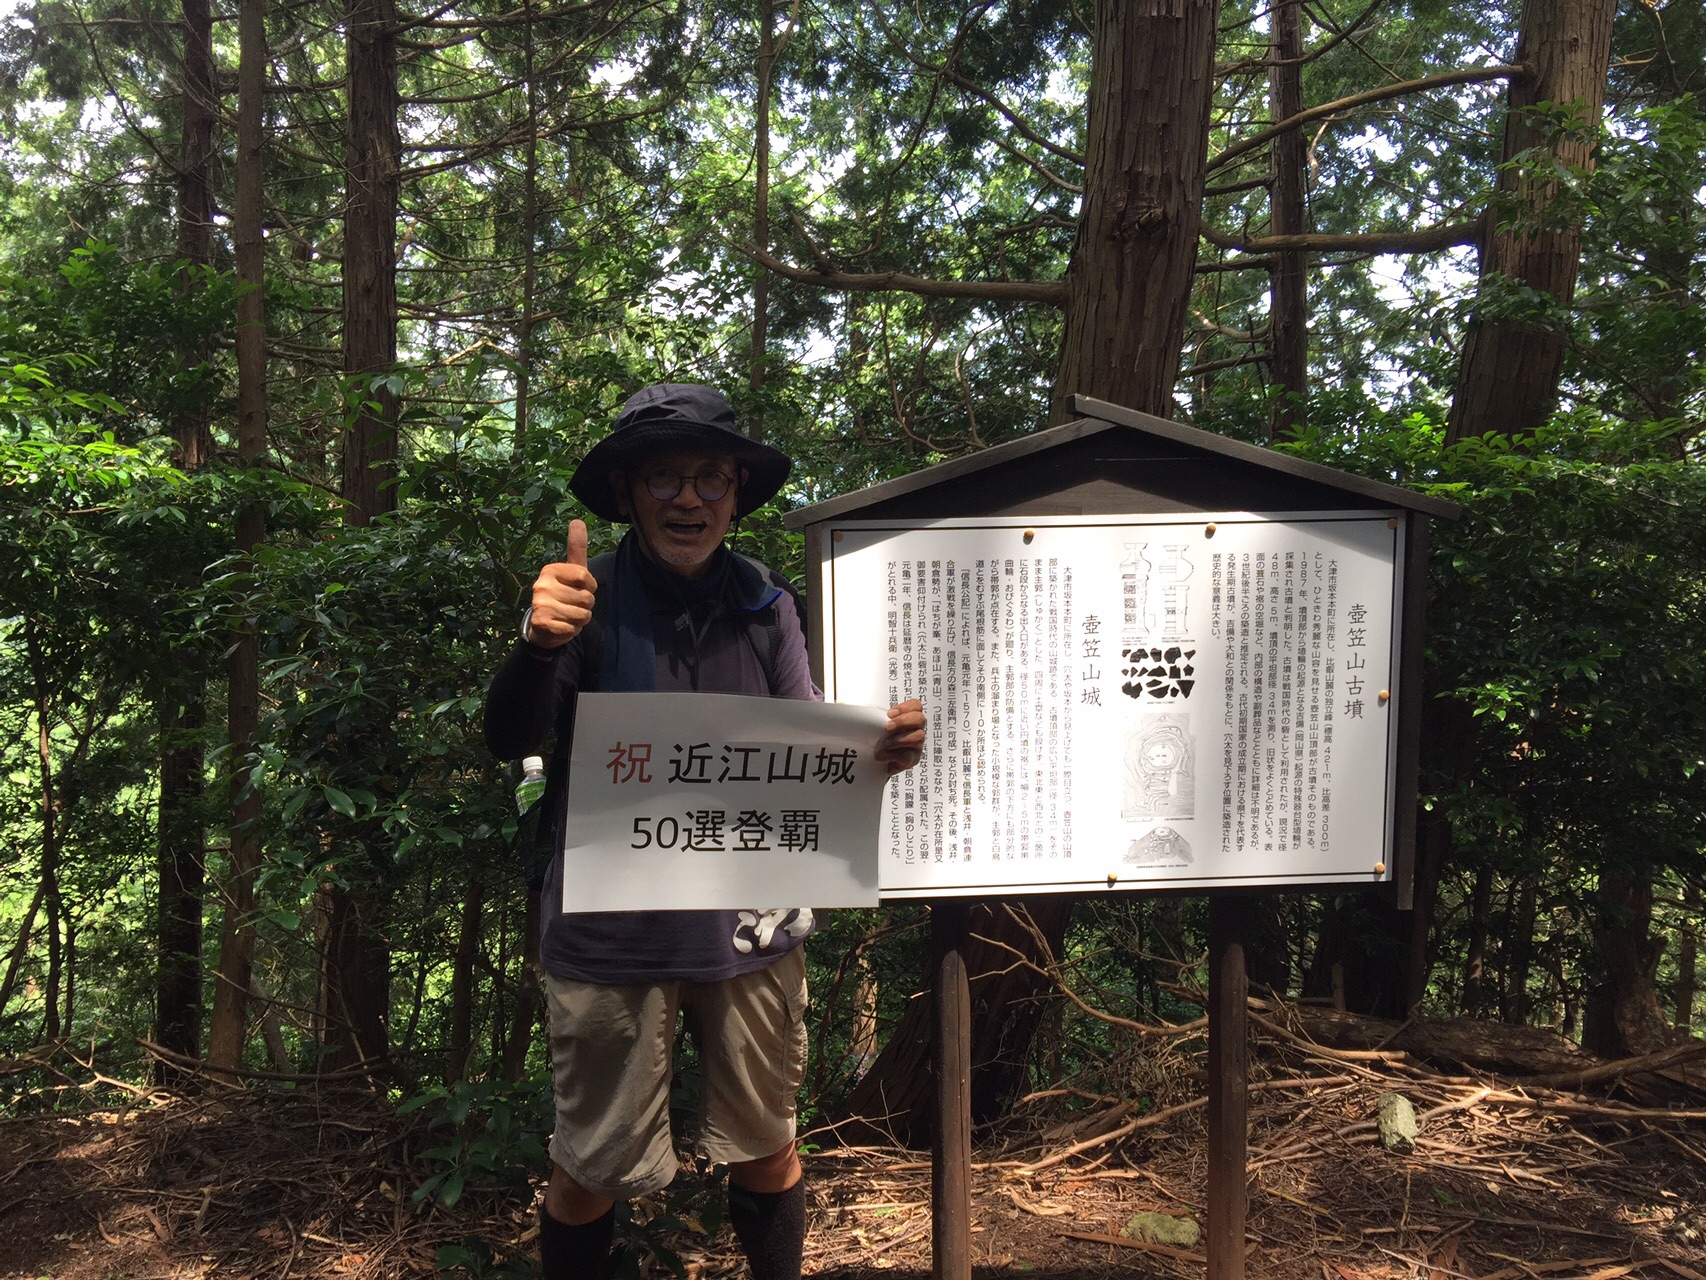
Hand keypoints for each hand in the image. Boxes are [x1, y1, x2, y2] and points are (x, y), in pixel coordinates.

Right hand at [526, 520, 597, 648]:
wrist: (543, 626)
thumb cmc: (563, 594)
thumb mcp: (571, 571)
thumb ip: (576, 548)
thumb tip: (578, 520)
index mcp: (550, 570)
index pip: (585, 576)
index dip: (590, 586)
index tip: (581, 588)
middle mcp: (541, 585)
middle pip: (586, 597)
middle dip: (586, 606)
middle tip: (572, 605)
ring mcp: (539, 605)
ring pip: (582, 615)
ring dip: (580, 619)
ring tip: (568, 616)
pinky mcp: (542, 624)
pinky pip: (573, 629)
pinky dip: (572, 630)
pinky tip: (562, 626)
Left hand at [875, 698, 926, 775]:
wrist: (873, 763)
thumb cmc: (876, 741)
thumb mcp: (874, 725)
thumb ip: (870, 715)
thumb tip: (850, 703)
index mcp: (908, 718)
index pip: (916, 706)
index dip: (905, 707)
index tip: (890, 713)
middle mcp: (916, 730)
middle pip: (920, 719)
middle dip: (902, 722)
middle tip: (887, 727)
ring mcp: (916, 745)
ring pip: (917, 737)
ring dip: (898, 739)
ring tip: (884, 743)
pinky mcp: (911, 760)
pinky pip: (907, 756)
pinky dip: (892, 755)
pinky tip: (881, 755)